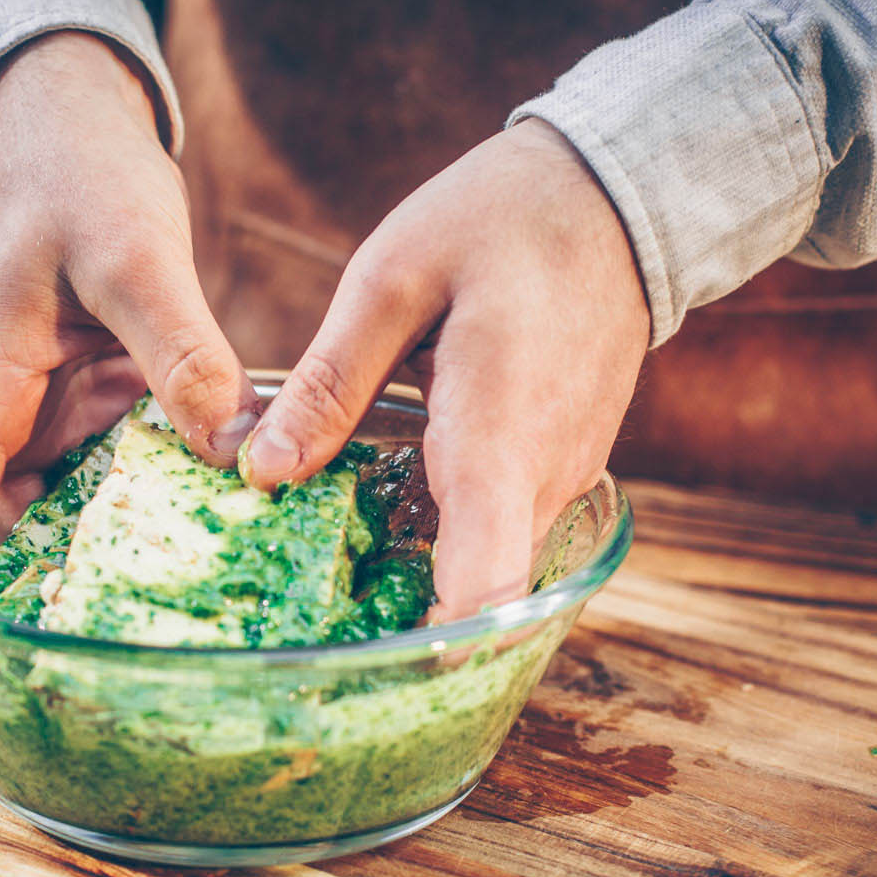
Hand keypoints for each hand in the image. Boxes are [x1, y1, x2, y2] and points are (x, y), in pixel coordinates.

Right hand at [0, 32, 260, 581]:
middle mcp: (8, 420)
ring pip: (71, 510)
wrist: (72, 118)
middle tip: (151, 628)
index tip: (40, 614)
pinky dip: (160, 495)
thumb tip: (240, 455)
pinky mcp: (98, 402)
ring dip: (120, 547)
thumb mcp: (133, 258)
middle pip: (7, 536)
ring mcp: (54, 415)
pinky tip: (223, 521)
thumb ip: (184, 354)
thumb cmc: (74, 173)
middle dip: (61, 585)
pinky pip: (121, 469)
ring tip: (200, 596)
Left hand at [238, 119, 649, 619]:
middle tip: (299, 626)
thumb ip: (328, 384)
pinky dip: (449, 540)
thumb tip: (261, 472)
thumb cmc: (499, 220)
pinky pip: (499, 528)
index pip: (487, 579)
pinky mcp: (559, 466)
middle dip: (402, 621)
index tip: (377, 678)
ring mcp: (560, 476)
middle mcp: (542, 475)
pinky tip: (380, 518)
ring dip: (422, 582)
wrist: (615, 197)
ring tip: (323, 581)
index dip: (441, 646)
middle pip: (479, 593)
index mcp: (498, 431)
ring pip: (488, 564)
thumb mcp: (390, 279)